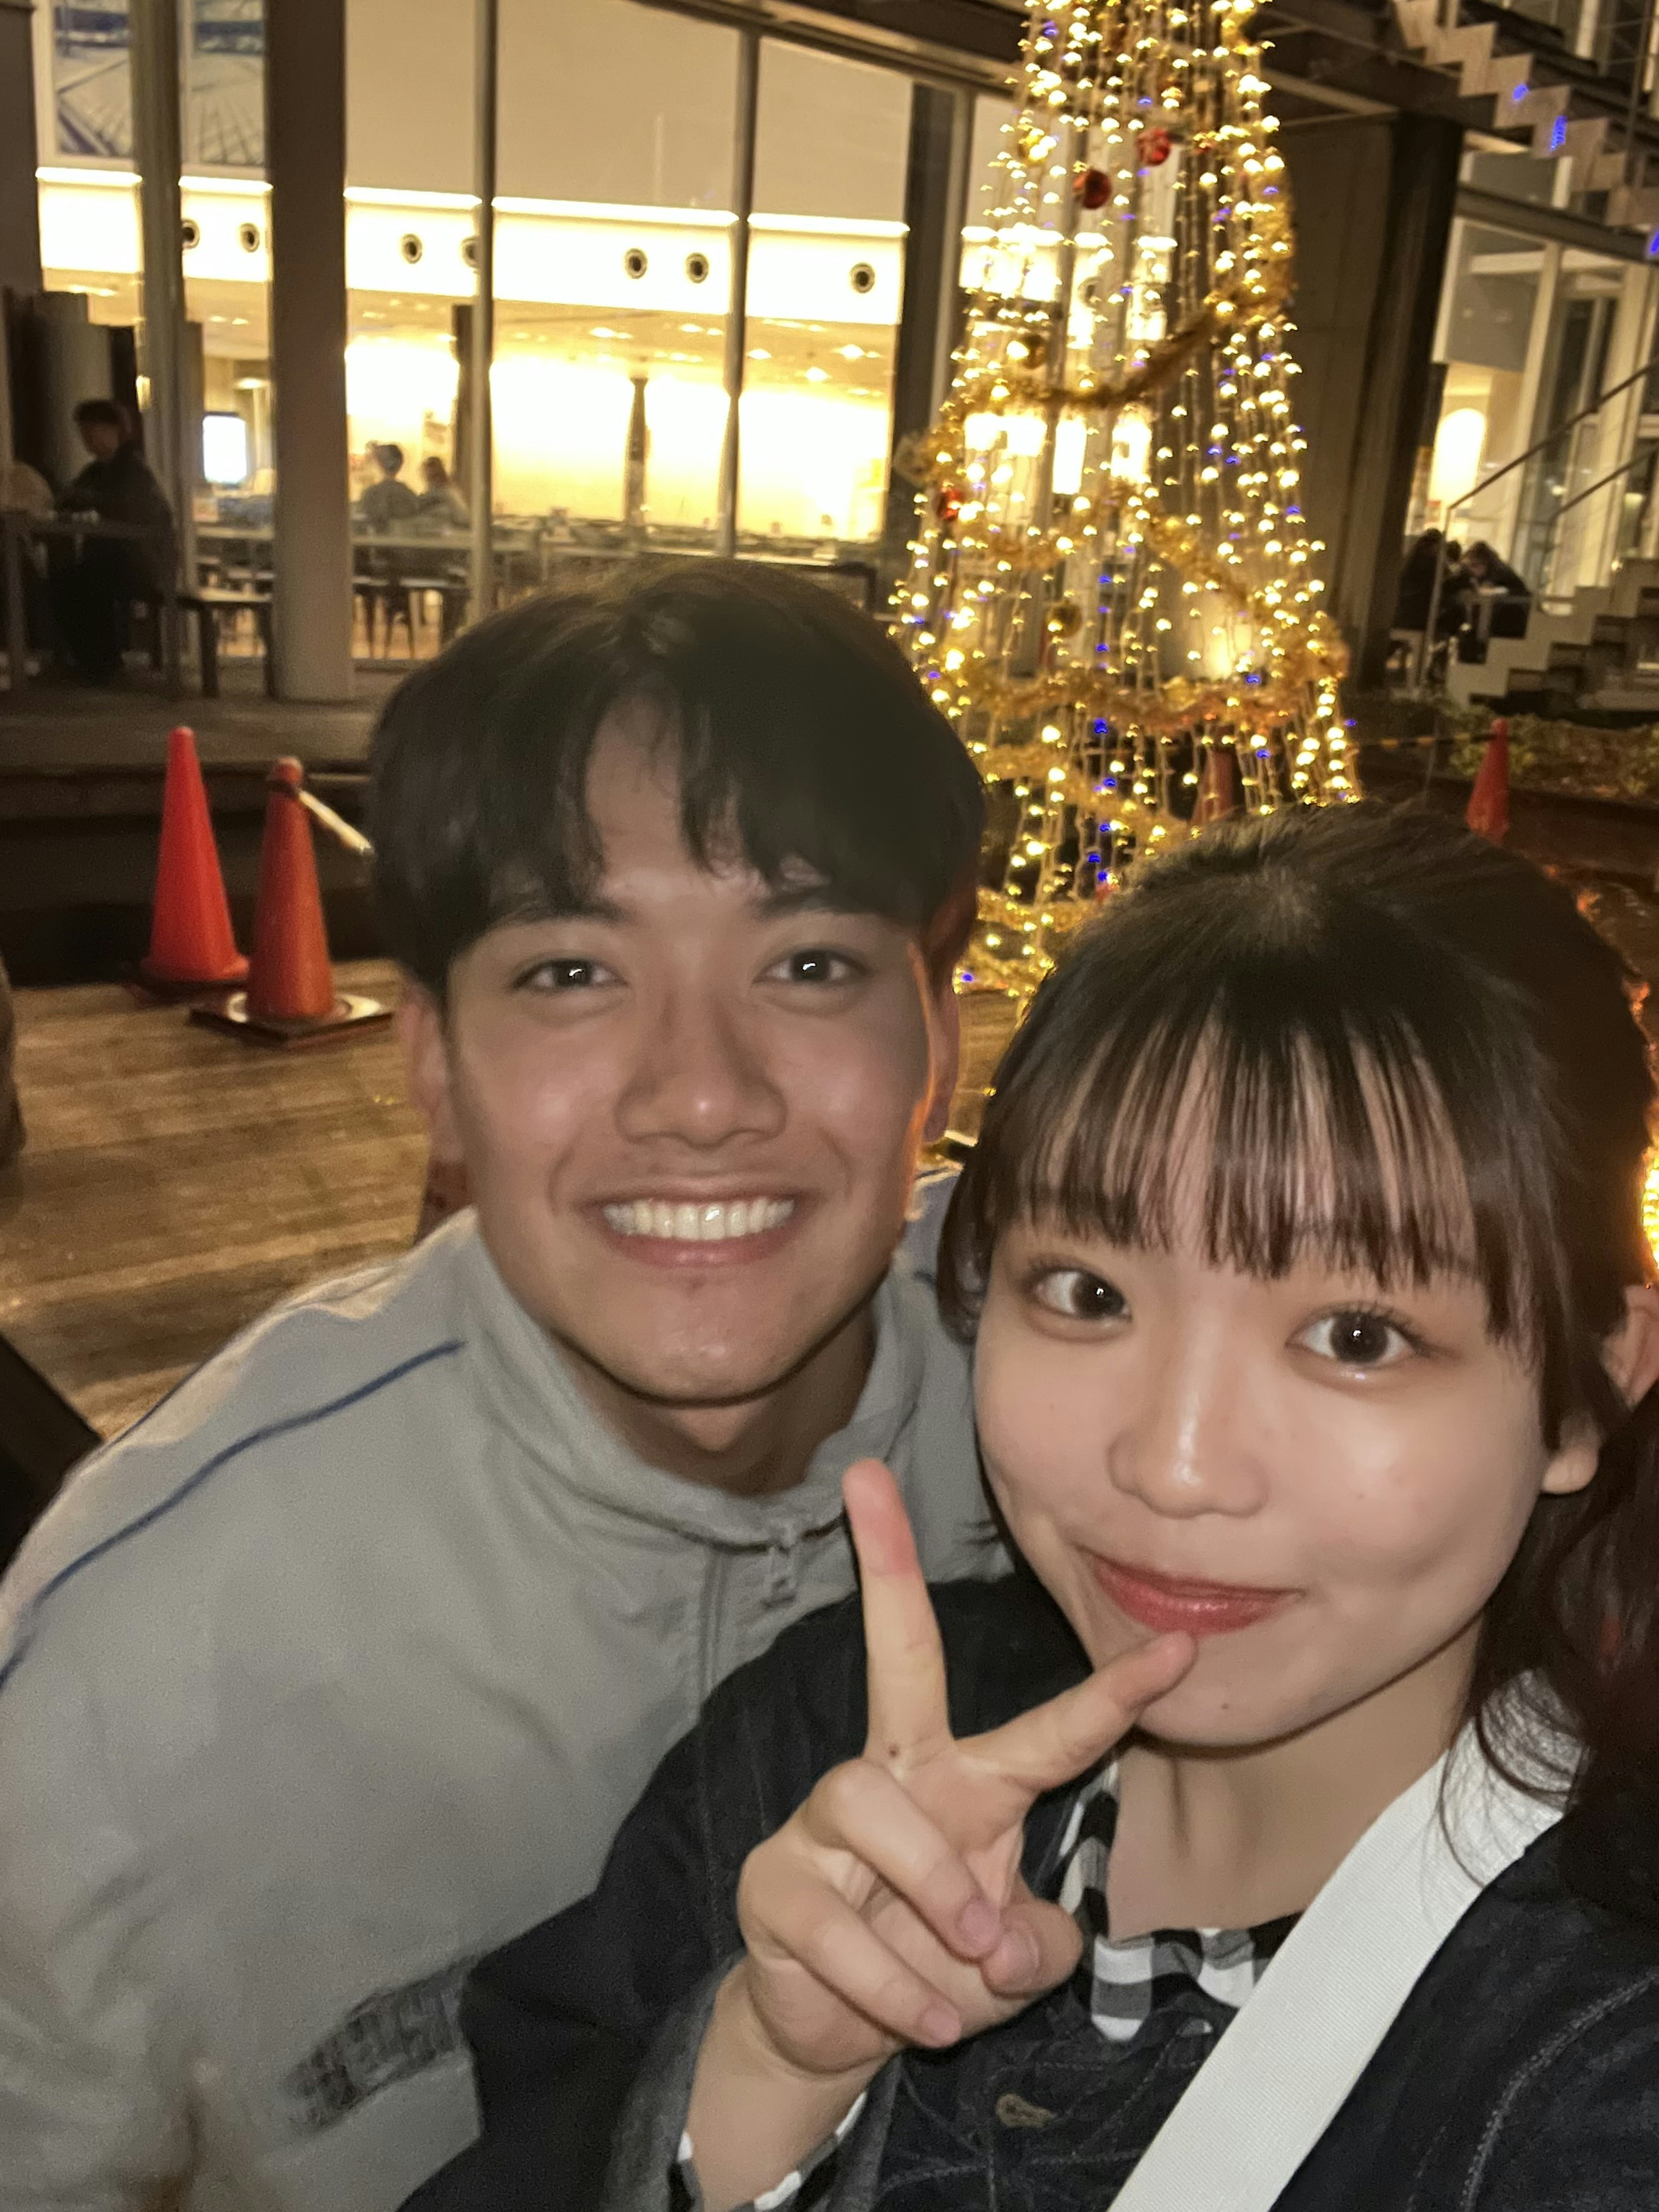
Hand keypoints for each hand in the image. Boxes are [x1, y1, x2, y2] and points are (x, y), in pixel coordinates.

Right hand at [724, 1459, 1194, 2083]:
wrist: (835, 2032)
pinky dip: (894, 1985)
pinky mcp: (774, 1879)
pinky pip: (837, 1919)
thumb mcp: (1014, 1966)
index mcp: (969, 1784)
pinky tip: (926, 2020)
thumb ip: (1041, 1948)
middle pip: (898, 1657)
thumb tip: (1012, 1942)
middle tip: (869, 1479)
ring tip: (966, 1963)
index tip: (1178, 1650)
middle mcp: (895, 1774)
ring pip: (873, 1804)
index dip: (1117, 1692)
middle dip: (885, 1563)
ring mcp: (823, 1819)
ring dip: (932, 1894)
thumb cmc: (937, 1969)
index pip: (1049, 1730)